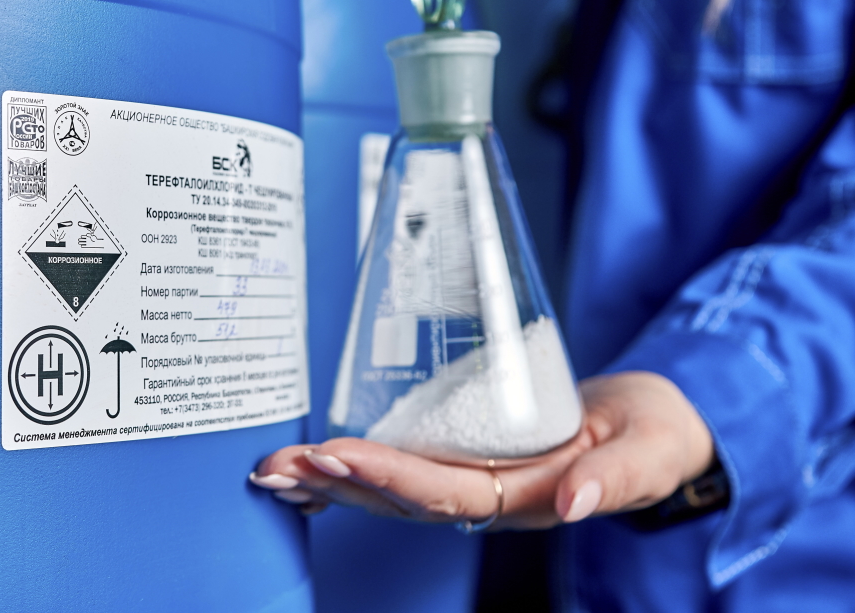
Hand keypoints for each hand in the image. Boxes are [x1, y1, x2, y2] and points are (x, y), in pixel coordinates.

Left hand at [250, 371, 714, 527]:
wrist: (652, 425)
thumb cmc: (653, 431)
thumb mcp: (653, 448)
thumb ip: (621, 476)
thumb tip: (577, 502)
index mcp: (532, 495)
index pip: (450, 493)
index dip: (391, 478)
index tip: (339, 456)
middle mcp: (493, 494)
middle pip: (403, 498)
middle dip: (338, 483)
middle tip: (278, 467)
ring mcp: (476, 479)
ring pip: (393, 490)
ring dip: (332, 481)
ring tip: (274, 469)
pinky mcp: (466, 457)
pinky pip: (403, 469)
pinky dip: (353, 470)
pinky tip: (311, 468)